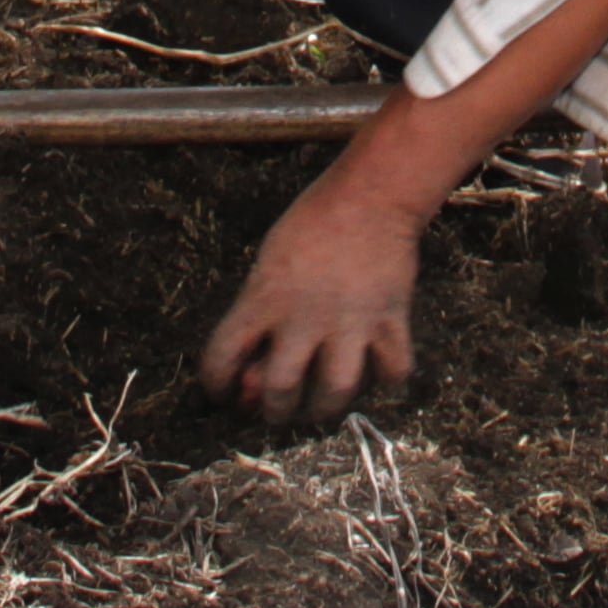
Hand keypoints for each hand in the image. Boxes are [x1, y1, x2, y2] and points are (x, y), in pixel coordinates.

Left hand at [197, 180, 424, 426]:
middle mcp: (304, 316)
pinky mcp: (390, 320)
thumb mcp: (269, 262)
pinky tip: (373, 372)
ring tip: (321, 407)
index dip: (215, 384)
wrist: (370, 196)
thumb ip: (259, 312)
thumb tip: (257, 368)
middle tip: (279, 410)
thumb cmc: (311, 224)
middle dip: (275, 411)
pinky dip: (384, 380)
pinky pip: (392, 371)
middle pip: (280, 389)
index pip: (221, 357)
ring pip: (335, 391)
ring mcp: (349, 321)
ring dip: (323, 410)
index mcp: (263, 298)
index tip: (222, 392)